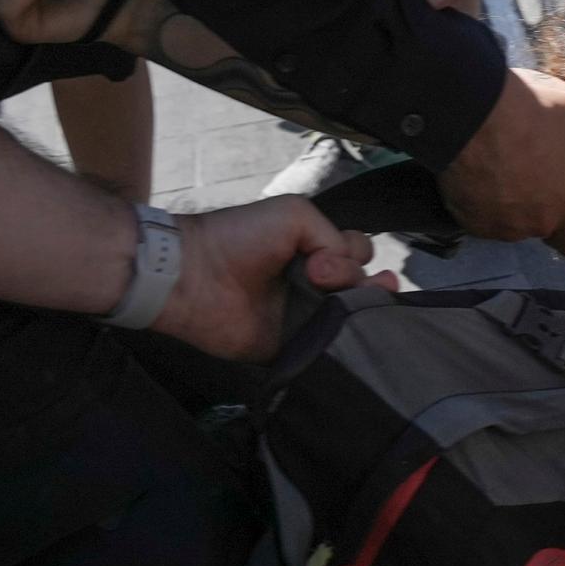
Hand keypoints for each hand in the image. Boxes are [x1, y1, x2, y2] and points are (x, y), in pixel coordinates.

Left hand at [154, 196, 379, 358]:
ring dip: (366, 312)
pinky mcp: (292, 347)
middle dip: (370, 284)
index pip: (358, 255)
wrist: (194, 274)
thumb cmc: (240, 237)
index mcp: (316, 251)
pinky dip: (342, 346)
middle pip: (363, 286)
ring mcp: (305, 318)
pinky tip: (348, 335)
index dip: (356, 256)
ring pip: (353, 320)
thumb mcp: (294, 214)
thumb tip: (347, 274)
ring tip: (357, 305)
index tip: (325, 260)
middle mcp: (316, 284)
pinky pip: (327, 351)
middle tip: (335, 283)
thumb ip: (333, 236)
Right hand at [439, 65, 564, 253]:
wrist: (475, 114)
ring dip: (507, 206)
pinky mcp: (467, 218)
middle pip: (539, 228)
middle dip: (538, 209)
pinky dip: (479, 202)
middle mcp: (533, 225)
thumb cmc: (534, 116)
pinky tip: (479, 173)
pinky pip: (477, 216)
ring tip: (502, 170)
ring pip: (507, 223)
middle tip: (531, 177)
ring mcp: (497, 225)